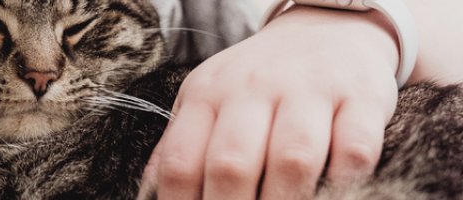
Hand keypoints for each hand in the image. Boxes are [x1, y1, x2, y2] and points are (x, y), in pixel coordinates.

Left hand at [139, 6, 400, 198]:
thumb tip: (151, 195)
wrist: (325, 27)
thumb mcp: (207, 99)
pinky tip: (330, 190)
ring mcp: (309, 90)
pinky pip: (354, 151)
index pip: (181, 163)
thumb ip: (180, 145)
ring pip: (292, 159)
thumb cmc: (258, 79)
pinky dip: (343, 182)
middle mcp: (254, 89)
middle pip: (231, 164)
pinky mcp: (361, 97)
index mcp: (208, 94)